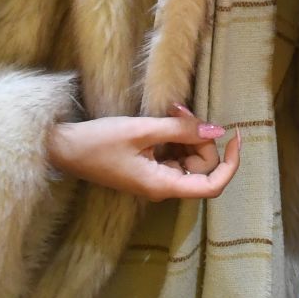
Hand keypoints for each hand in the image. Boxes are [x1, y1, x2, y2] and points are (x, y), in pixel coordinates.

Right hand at [46, 105, 241, 200]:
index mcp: (163, 185)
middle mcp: (163, 186)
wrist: (64, 148)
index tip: (234, 137)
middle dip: (200, 137)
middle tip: (182, 111)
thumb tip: (216, 129)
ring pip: (190, 158)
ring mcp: (156, 177)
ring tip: (172, 111)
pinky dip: (175, 136)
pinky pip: (174, 154)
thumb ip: (181, 130)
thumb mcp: (142, 130)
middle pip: (202, 166)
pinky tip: (166, 118)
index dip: (230, 163)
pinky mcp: (148, 167)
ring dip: (187, 133)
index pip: (213, 185)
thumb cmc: (99, 142)